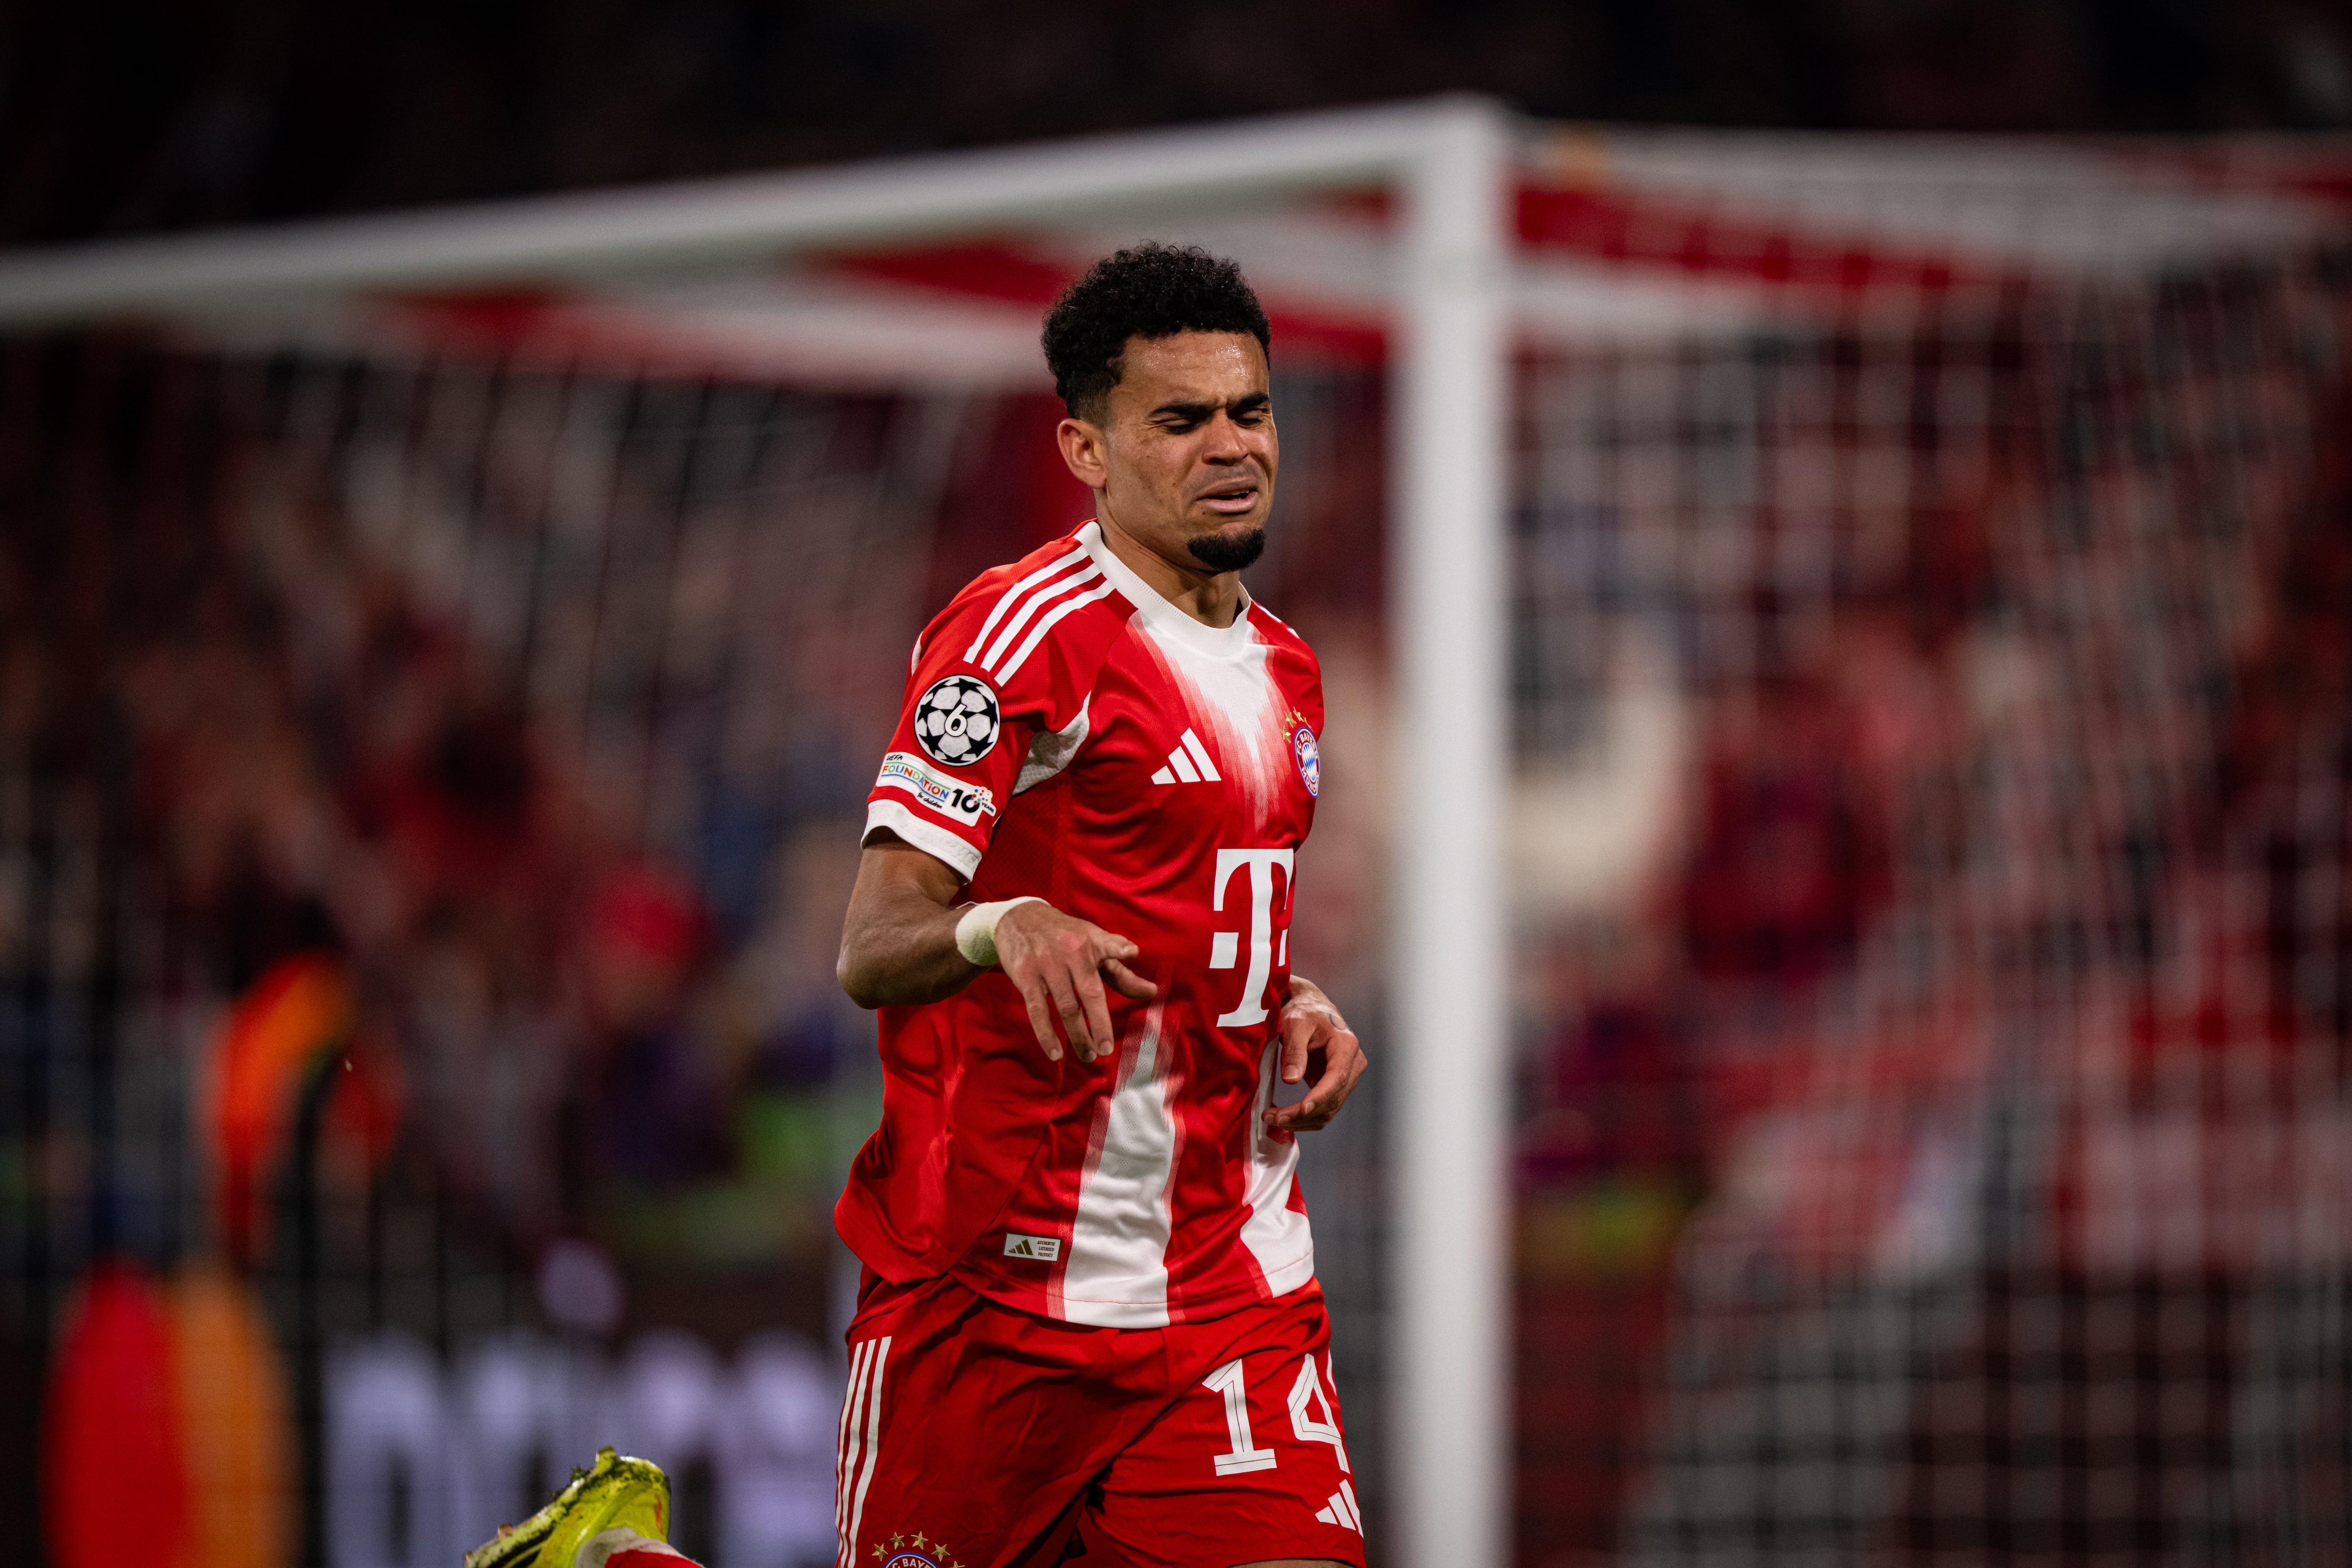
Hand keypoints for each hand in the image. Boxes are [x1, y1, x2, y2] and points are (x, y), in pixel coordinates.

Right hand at [993, 901, 1157, 1063]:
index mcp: (1090, 943)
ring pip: (1065, 1007)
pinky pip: (1037, 1010)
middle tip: (1106, 1049)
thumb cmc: (1066, 937)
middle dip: (1099, 1023)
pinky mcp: (1025, 976)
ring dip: (1078, 1036)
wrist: (1020, 918)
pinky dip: (1046, 1035)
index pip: (1108, 946)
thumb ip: (1121, 972)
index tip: (1132, 952)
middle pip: (1088, 992)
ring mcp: (1045, 964)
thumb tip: (1152, 992)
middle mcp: (1069, 952)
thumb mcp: (1093, 946)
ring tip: (1088, 1056)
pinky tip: (1055, 1054)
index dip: (1119, 949)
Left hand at [1265, 975, 1365, 1132]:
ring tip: (1273, 1119)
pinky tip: (1283, 1118)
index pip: (1337, 1077)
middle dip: (1303, 1113)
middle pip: (1333, 1098)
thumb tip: (1291, 1080)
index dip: (1320, 1096)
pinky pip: (1323, 1109)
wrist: (1311, 1009)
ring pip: (1328, 1109)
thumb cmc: (1304, 1013)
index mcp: (1346, 1045)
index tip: (1301, 1109)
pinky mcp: (1334, 1087)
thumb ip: (1294, 1051)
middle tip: (1273, 1118)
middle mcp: (1352, 1064)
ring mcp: (1346, 1078)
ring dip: (1302, 1120)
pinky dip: (1304, 1118)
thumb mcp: (1295, 1024)